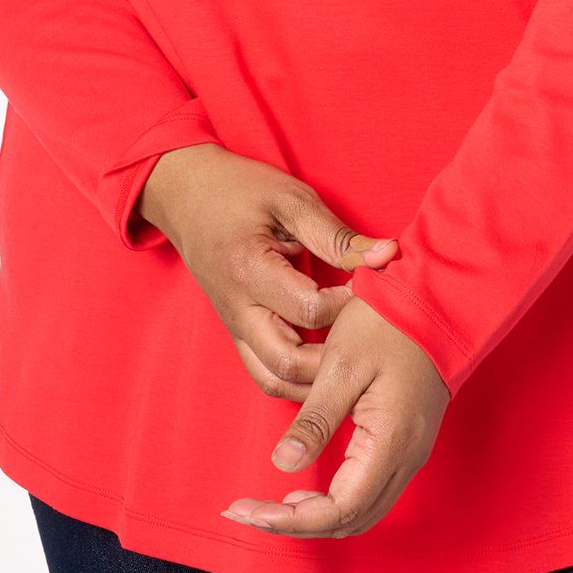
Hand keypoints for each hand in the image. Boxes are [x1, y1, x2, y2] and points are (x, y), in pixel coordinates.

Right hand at [137, 143, 398, 398]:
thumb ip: (337, 236)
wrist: (185, 194)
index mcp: (250, 272)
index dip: (349, 304)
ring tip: (353, 356)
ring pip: (275, 381)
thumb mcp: (291, 201)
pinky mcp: (237, 332)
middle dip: (336, 359)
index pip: (311, 310)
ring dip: (317, 380)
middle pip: (291, 363)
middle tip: (368, 336)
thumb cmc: (240, 190)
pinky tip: (328, 362)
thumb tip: (387, 256)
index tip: (374, 286)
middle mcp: (238, 310)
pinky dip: (299, 379)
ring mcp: (234, 327)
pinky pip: (266, 373)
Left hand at [220, 295, 448, 537]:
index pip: (338, 510)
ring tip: (271, 504)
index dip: (291, 521)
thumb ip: (315, 420)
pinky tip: (307, 486)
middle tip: (249, 510)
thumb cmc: (389, 324)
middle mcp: (406, 459)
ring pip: (361, 511)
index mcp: (389, 443)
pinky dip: (335, 499)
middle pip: (349, 520)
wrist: (437, 301)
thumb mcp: (342, 365)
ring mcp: (411, 452)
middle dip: (296, 523)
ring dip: (315, 515)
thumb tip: (284, 464)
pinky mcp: (408, 441)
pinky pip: (370, 490)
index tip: (249, 512)